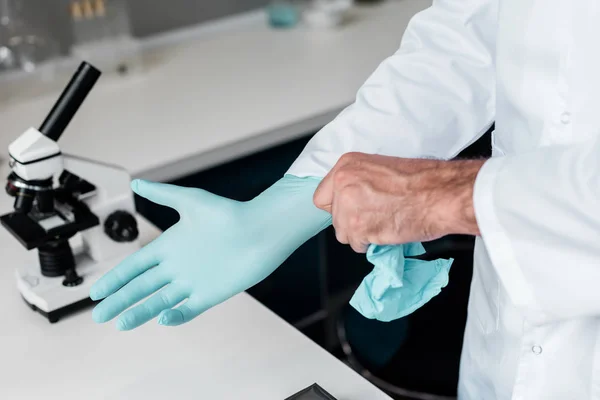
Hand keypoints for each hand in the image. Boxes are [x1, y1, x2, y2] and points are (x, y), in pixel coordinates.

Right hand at [90, 176, 329, 329]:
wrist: (260, 230)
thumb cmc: (228, 213)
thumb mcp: (190, 201)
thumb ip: (163, 194)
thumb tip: (137, 182)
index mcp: (169, 246)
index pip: (135, 266)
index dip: (116, 279)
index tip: (96, 291)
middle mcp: (177, 267)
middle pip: (142, 287)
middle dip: (120, 300)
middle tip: (98, 315)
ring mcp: (193, 282)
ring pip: (160, 301)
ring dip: (140, 312)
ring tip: (120, 324)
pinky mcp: (210, 294)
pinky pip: (188, 309)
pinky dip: (175, 316)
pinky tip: (160, 320)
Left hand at [313, 153, 483, 252]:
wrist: (441, 194)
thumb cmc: (422, 180)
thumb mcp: (381, 169)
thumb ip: (359, 182)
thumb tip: (353, 199)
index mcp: (347, 165)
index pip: (322, 196)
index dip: (338, 207)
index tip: (351, 210)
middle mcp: (343, 184)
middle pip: (333, 217)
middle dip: (352, 222)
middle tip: (376, 216)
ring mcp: (348, 207)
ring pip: (343, 233)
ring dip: (361, 234)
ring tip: (383, 223)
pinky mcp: (359, 228)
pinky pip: (358, 245)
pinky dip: (372, 244)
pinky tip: (388, 230)